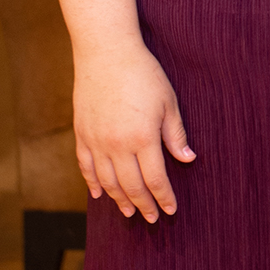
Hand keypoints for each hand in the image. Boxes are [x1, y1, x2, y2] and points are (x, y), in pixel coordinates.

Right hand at [72, 41, 196, 222]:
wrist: (106, 52)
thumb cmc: (143, 73)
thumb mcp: (168, 101)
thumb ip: (176, 133)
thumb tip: (188, 159)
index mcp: (143, 138)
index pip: (155, 179)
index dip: (164, 197)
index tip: (170, 210)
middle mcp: (117, 145)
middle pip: (131, 186)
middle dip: (143, 204)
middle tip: (151, 218)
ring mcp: (96, 141)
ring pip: (107, 181)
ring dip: (118, 199)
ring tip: (128, 211)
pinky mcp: (81, 133)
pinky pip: (86, 166)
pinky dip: (92, 182)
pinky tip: (98, 193)